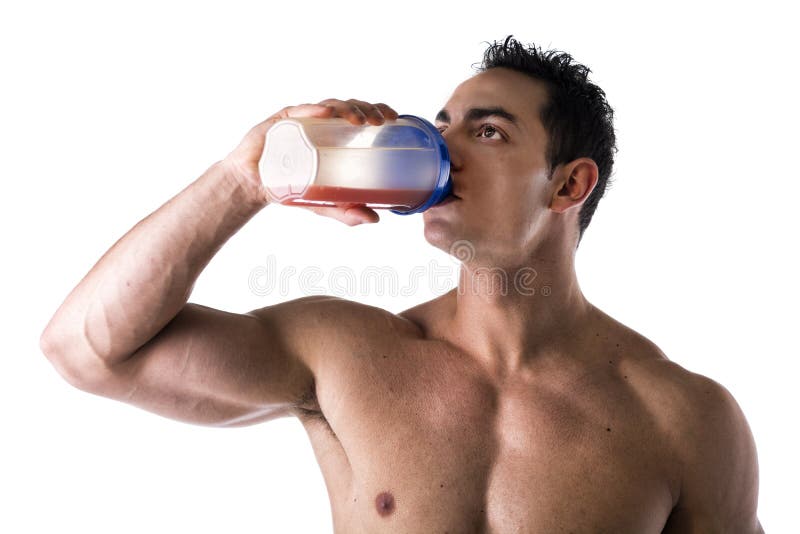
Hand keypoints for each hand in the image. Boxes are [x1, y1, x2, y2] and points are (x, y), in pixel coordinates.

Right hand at [223, 99, 398, 225]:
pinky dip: (314, 111)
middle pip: (349, 107)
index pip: (361, 115)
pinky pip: (300, 112)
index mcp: (334, 135)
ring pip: (329, 106)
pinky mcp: (281, 121)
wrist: (253, 186)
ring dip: (347, 109)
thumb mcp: (323, 203)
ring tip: (360, 120)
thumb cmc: (290, 188)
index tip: (394, 118)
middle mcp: (321, 122)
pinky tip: (327, 114)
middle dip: (368, 109)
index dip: (378, 111)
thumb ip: (347, 211)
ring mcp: (301, 120)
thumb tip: (374, 220)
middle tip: (380, 121)